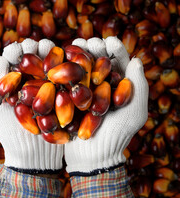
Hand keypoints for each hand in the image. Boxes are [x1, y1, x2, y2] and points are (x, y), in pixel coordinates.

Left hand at [0, 38, 63, 172]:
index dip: (18, 49)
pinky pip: (70, 78)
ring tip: (56, 51)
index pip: (17, 58)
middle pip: (38, 57)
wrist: (34, 156)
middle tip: (42, 46)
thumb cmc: (9, 133)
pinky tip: (73, 61)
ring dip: (57, 53)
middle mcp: (34, 81)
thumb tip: (1, 56)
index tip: (20, 49)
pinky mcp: (67, 96)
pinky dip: (72, 67)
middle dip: (40, 47)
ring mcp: (52, 88)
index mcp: (15, 81)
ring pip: (56, 64)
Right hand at [65, 37, 148, 173]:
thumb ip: (139, 87)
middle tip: (88, 41)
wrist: (91, 156)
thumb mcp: (135, 113)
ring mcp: (82, 92)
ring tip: (72, 46)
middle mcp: (100, 86)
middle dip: (93, 48)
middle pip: (97, 60)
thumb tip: (137, 60)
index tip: (109, 40)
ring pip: (79, 68)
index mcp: (119, 86)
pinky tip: (58, 60)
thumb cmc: (116, 136)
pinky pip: (64, 81)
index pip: (118, 62)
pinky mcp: (66, 99)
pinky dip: (61, 69)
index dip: (115, 49)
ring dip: (76, 55)